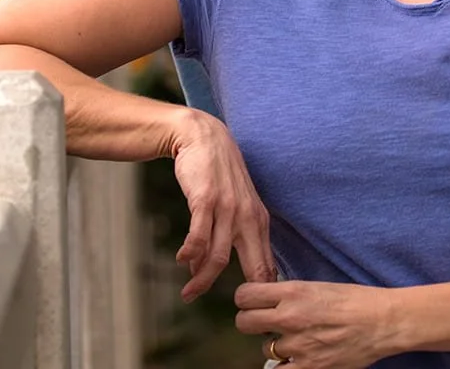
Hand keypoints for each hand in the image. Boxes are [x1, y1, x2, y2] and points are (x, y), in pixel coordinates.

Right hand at [169, 109, 276, 301]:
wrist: (203, 136)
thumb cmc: (217, 173)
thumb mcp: (237, 202)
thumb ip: (234, 233)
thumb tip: (215, 266)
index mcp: (259, 220)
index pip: (267, 265)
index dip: (263, 292)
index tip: (255, 313)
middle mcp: (247, 217)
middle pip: (249, 267)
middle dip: (241, 297)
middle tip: (228, 314)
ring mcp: (227, 209)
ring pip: (218, 257)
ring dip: (202, 279)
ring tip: (189, 292)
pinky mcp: (205, 200)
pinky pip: (199, 236)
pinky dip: (190, 253)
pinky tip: (182, 260)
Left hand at [235, 280, 399, 367]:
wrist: (382, 322)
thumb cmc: (354, 300)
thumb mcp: (316, 286)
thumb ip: (288, 294)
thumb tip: (267, 299)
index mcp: (292, 292)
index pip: (244, 295)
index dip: (245, 299)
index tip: (252, 302)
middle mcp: (290, 318)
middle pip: (244, 323)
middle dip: (250, 322)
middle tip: (263, 323)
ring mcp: (299, 345)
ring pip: (265, 350)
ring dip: (275, 347)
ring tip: (294, 340)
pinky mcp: (310, 368)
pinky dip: (285, 367)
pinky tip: (295, 360)